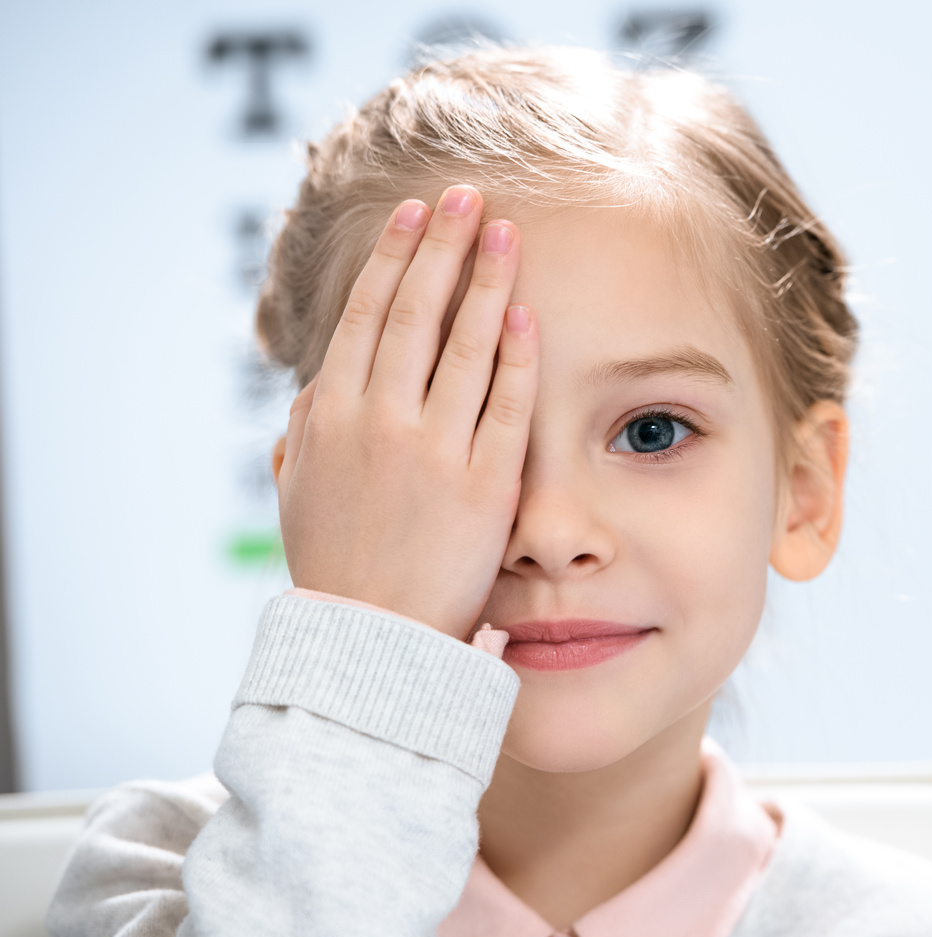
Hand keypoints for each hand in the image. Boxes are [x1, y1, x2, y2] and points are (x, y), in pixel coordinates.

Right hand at [274, 186, 537, 640]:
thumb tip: (312, 390)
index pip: (365, 315)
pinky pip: (506, 405)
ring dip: (486, 281)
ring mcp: (432, 450)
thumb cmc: (334, 565)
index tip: (416, 215)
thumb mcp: (299, 490)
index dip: (394, 258)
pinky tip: (528, 314)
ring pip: (464, 346)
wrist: (368, 643)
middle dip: (443, 246)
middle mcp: (378, 421)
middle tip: (468, 194)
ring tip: (508, 233)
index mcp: (328, 414)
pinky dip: (517, 356)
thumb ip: (304, 432)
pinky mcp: (483, 485)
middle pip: (415, 312)